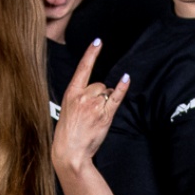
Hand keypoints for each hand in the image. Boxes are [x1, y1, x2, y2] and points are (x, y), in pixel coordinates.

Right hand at [51, 41, 127, 174]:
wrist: (70, 152)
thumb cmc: (68, 134)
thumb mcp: (68, 111)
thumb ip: (80, 98)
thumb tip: (100, 91)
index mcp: (71, 93)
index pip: (82, 69)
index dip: (91, 54)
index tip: (98, 41)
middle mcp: (83, 96)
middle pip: (99, 84)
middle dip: (100, 95)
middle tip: (91, 113)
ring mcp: (94, 105)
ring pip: (107, 92)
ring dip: (107, 101)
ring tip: (96, 117)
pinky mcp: (104, 115)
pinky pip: (116, 97)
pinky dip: (122, 88)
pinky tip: (126, 78)